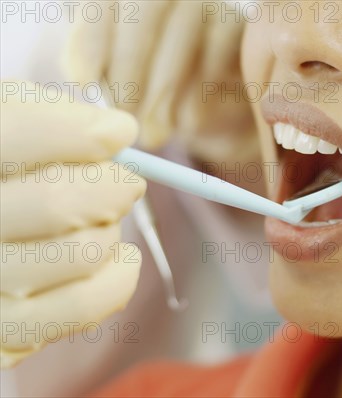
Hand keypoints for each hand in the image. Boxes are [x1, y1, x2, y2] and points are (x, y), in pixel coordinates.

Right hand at [0, 81, 145, 367]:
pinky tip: (120, 257)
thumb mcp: (7, 127)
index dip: (80, 132)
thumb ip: (47, 119)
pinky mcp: (7, 333)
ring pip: (84, 254)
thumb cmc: (3, 180)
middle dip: (114, 187)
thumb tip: (115, 133)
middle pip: (58, 204)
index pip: (15, 137)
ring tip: (103, 221)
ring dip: (111, 231)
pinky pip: (86, 305)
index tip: (119, 131)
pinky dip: (121, 276)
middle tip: (128, 183)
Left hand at [61, 0, 257, 164]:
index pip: (104, 2)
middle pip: (146, 6)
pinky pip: (220, 46)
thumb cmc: (159, 100)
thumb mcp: (125, 92)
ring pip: (185, 25)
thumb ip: (105, 82)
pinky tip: (189, 121)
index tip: (85, 84)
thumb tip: (91, 95)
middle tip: (126, 113)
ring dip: (165, 84)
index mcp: (127, 2)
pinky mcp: (240, 28)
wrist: (214, 112)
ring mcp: (207, 4)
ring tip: (155, 131)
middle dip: (130, 63)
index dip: (92, 40)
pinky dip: (201, 87)